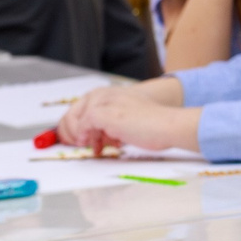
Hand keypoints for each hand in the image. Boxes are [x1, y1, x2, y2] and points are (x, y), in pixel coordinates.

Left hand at [56, 85, 199, 152]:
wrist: (168, 125)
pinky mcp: (105, 114)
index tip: (78, 139)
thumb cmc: (154, 125)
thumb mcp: (126, 119)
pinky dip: (84, 135)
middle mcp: (106, 94)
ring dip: (80, 135)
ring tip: (94, 147)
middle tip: (80, 144)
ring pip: (77, 118)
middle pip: (74, 111)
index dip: (76, 125)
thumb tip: (93, 137)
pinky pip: (83, 124)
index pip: (81, 107)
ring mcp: (105, 103)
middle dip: (72, 130)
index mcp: (111, 93)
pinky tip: (94, 145)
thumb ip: (109, 123)